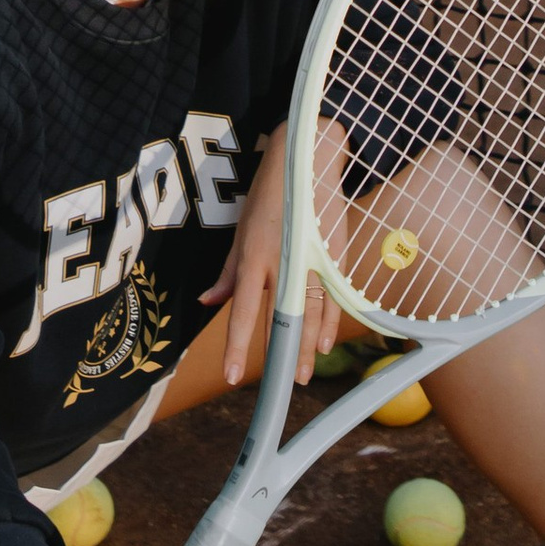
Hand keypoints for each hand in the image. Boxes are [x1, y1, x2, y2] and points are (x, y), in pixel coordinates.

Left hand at [201, 118, 340, 386]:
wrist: (308, 158)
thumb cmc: (268, 195)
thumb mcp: (240, 231)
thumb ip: (229, 273)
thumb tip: (208, 302)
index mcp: (255, 256)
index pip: (244, 311)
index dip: (238, 347)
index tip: (233, 377)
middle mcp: (284, 262)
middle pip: (285, 320)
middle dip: (284, 356)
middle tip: (283, 387)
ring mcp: (314, 260)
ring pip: (313, 314)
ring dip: (309, 347)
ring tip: (303, 375)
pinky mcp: (336, 256)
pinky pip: (333, 298)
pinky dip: (329, 323)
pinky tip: (325, 343)